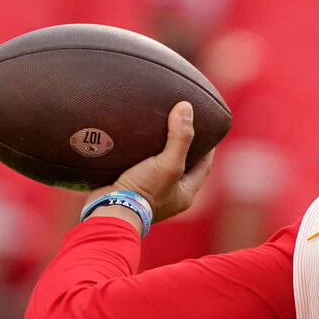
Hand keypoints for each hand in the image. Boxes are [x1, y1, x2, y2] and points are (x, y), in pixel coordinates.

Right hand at [89, 101, 214, 224]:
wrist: (109, 212)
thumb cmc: (144, 192)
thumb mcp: (168, 163)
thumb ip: (180, 137)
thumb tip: (186, 107)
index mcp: (185, 193)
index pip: (204, 165)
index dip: (208, 147)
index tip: (208, 128)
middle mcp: (170, 196)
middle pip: (182, 166)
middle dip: (184, 148)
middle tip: (182, 126)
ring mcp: (149, 195)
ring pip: (159, 168)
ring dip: (159, 151)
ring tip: (157, 130)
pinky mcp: (130, 190)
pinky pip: (139, 169)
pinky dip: (138, 156)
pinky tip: (133, 142)